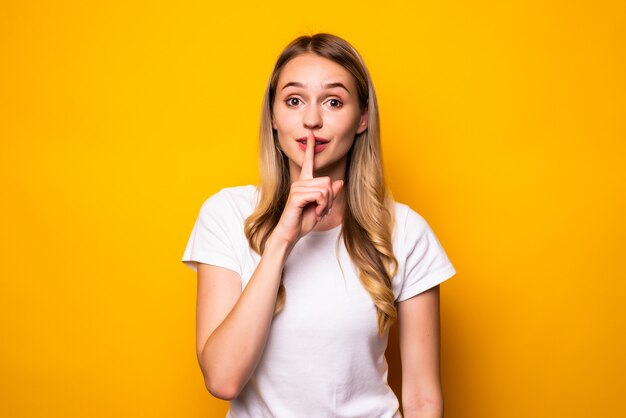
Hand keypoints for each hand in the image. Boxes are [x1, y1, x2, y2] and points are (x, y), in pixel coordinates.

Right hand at [270, 128, 343, 245]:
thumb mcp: (321, 207)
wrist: (290, 234)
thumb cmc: (302, 221)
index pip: (308, 161)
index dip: (310, 147)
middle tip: (322, 209)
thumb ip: (329, 194)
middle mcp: (300, 182)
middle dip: (330, 197)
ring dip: (326, 204)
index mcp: (304, 183)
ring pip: (325, 189)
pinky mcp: (297, 195)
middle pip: (327, 181)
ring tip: (318, 212)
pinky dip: (322, 206)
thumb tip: (339, 182)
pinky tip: (315, 213)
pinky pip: (320, 195)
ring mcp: (297, 188)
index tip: (311, 133)